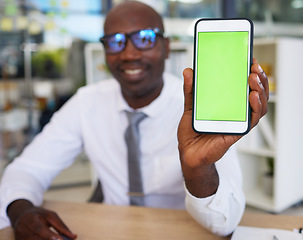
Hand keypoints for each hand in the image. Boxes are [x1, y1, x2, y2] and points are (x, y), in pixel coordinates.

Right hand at [7, 199, 76, 239]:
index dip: (49, 235)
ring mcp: (19, 236)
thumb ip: (61, 226)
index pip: (39, 228)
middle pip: (36, 238)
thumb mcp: (50, 215)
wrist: (22, 215)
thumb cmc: (39, 215)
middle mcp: (22, 228)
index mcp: (30, 218)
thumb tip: (73, 236)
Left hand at [177, 58, 268, 197]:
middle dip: (259, 78)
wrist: (188, 152)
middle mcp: (235, 112)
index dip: (250, 73)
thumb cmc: (191, 131)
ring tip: (254, 78)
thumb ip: (190, 91)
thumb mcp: (189, 107)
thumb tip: (189, 71)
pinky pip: (251, 120)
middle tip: (254, 67)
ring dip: (261, 90)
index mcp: (226, 104)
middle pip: (255, 93)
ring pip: (258, 106)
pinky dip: (256, 108)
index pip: (243, 87)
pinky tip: (253, 97)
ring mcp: (237, 122)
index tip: (250, 60)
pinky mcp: (236, 132)